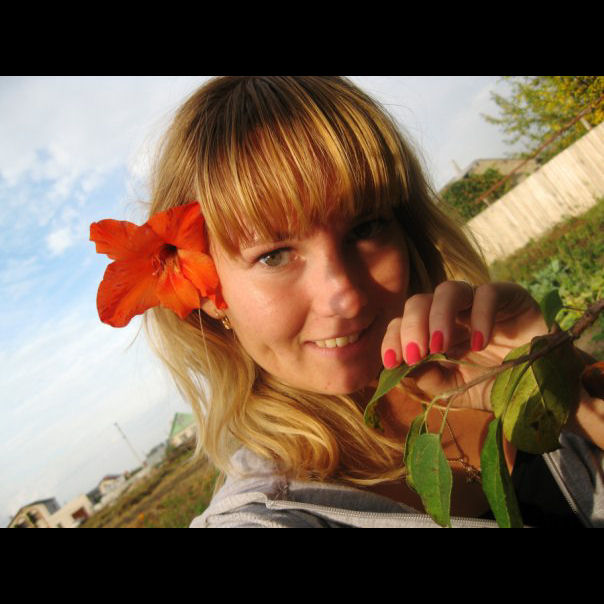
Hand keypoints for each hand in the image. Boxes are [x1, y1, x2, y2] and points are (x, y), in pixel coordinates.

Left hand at [380, 281, 548, 411]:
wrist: (538, 387)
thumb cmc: (491, 383)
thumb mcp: (453, 389)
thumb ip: (426, 378)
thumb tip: (399, 368)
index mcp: (431, 330)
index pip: (402, 323)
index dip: (393, 338)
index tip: (391, 362)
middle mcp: (450, 312)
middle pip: (419, 301)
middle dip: (411, 327)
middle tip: (416, 354)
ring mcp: (476, 301)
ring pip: (448, 289)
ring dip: (438, 317)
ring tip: (439, 347)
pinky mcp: (508, 296)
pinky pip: (488, 293)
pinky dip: (480, 316)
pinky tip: (479, 343)